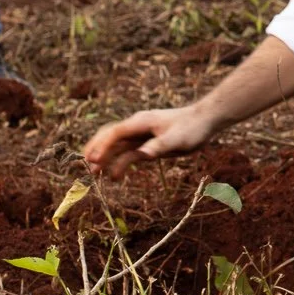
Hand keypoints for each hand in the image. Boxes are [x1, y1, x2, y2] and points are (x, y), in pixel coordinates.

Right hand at [83, 103, 218, 178]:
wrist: (205, 120)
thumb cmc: (192, 128)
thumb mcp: (177, 139)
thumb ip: (159, 146)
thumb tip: (142, 155)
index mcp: (141, 122)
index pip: (115, 133)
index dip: (102, 146)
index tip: (93, 160)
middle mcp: (138, 126)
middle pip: (110, 136)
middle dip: (97, 150)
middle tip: (88, 168)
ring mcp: (142, 133)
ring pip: (117, 144)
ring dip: (105, 157)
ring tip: (96, 173)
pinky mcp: (148, 141)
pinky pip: (128, 150)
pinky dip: (119, 160)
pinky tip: (115, 173)